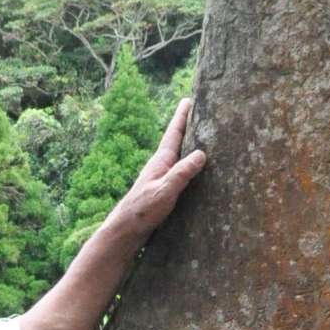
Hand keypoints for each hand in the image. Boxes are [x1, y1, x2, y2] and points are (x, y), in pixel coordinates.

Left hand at [106, 98, 206, 249]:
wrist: (126, 230)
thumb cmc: (143, 211)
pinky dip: (189, 165)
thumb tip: (202, 153)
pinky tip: (196, 171)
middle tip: (200, 112)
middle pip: (177, 141)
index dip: (182, 116)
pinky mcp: (163, 190)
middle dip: (188, 126)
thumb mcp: (165, 190)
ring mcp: (161, 178)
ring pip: (179, 156)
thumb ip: (182, 172)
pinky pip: (180, 171)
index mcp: (161, 161)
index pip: (173, 133)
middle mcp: (161, 166)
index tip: (189, 99)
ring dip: (189, 145)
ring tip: (203, 137)